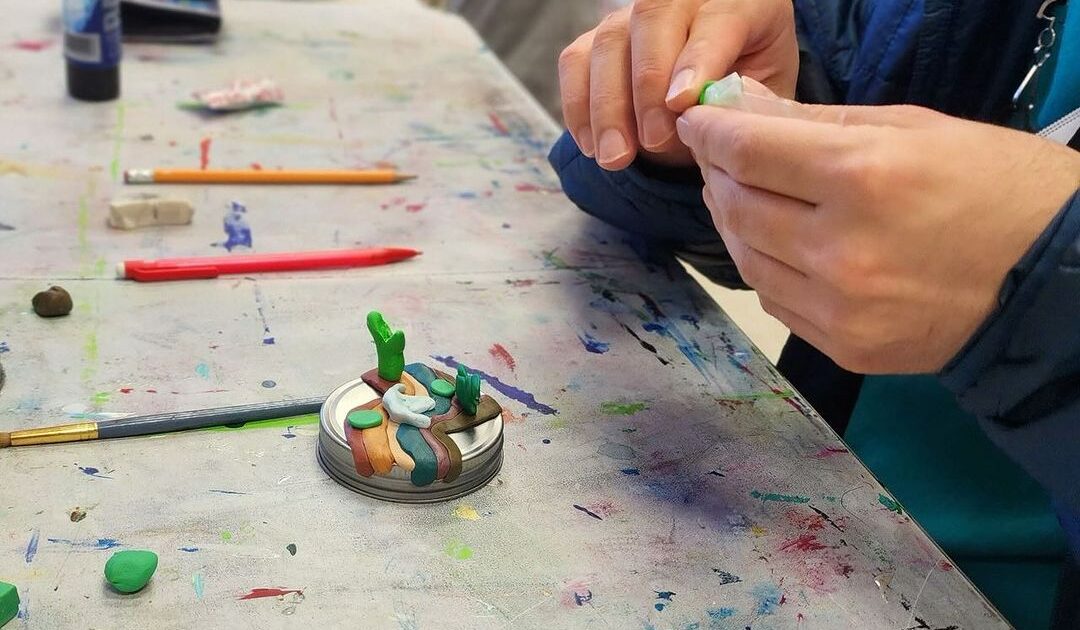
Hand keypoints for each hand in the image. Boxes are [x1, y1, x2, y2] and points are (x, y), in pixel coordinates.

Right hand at [558, 0, 797, 170]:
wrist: (716, 95)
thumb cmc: (745, 94)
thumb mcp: (761, 99)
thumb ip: (738, 103)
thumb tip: (701, 121)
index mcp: (741, 3)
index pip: (716, 21)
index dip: (697, 60)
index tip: (682, 104)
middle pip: (653, 20)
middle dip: (647, 86)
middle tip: (652, 141)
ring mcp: (632, 15)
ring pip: (609, 42)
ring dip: (608, 106)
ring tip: (616, 158)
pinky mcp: (597, 38)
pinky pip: (575, 61)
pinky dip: (579, 107)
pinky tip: (594, 147)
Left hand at [677, 103, 1079, 372]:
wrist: (1055, 279)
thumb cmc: (994, 186)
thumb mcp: (911, 128)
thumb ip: (813, 121)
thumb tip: (738, 105)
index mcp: (864, 178)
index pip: (748, 150)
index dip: (711, 131)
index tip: (698, 121)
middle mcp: (842, 250)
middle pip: (737, 206)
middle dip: (716, 172)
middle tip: (718, 154)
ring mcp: (841, 308)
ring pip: (745, 259)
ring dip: (731, 221)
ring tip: (739, 193)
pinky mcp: (844, 348)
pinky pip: (774, 301)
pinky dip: (762, 265)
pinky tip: (772, 241)